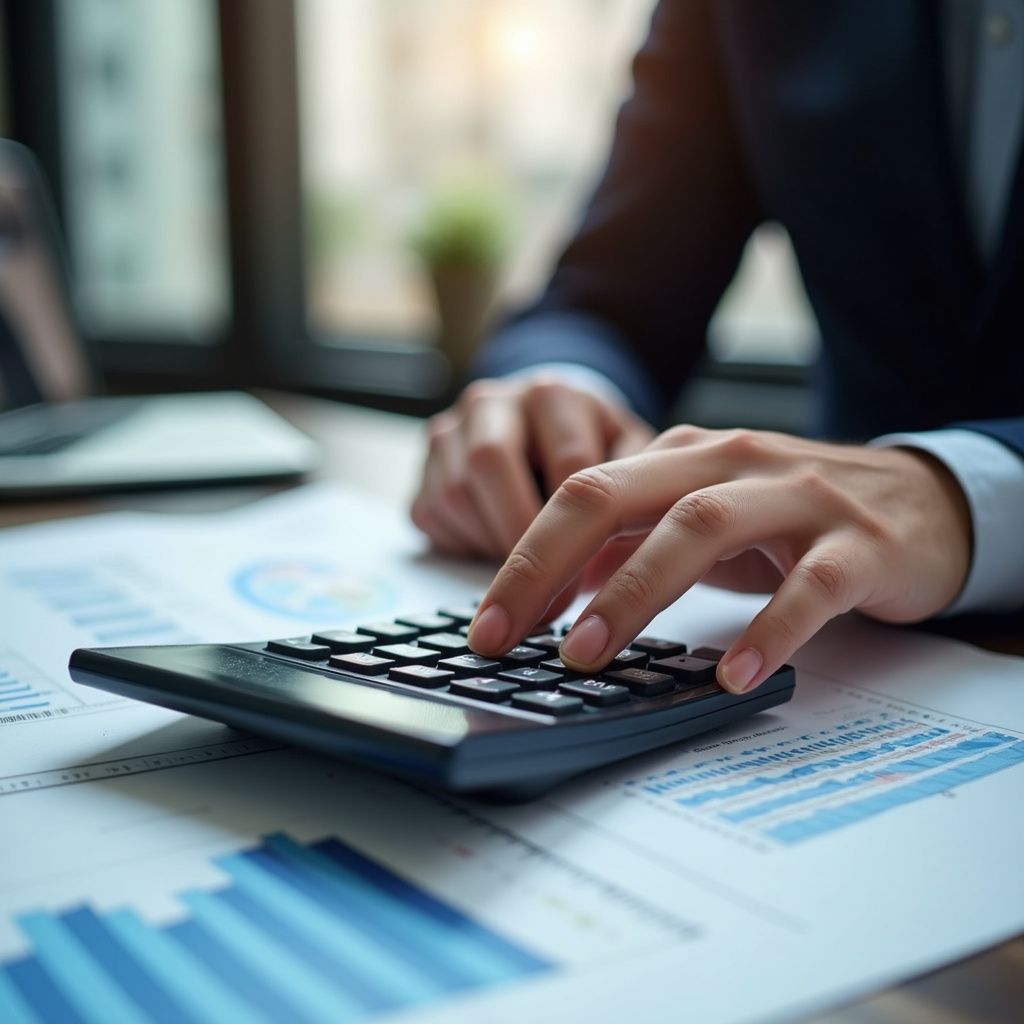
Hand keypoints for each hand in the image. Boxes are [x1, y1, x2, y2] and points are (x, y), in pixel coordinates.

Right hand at [410, 374, 653, 558]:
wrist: (544, 417)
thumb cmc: (591, 443)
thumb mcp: (628, 451)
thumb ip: (637, 489)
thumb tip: (631, 558)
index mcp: (554, 394)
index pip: (567, 462)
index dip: (580, 529)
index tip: (587, 581)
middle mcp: (494, 401)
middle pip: (489, 464)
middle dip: (517, 536)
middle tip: (540, 590)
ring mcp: (451, 428)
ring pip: (455, 492)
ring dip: (488, 542)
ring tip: (522, 572)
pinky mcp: (424, 462)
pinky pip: (431, 511)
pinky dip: (463, 541)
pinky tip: (494, 547)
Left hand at [467, 425, 971, 691]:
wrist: (921, 500)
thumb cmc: (792, 516)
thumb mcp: (703, 514)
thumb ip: (634, 540)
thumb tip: (557, 586)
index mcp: (683, 456)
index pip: (583, 494)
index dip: (526, 557)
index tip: (487, 624)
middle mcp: (731, 462)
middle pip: (618, 496)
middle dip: (548, 564)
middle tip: (507, 637)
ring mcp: (797, 498)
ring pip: (700, 527)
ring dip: (635, 592)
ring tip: (587, 654)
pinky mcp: (858, 546)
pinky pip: (808, 587)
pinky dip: (766, 631)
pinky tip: (731, 675)